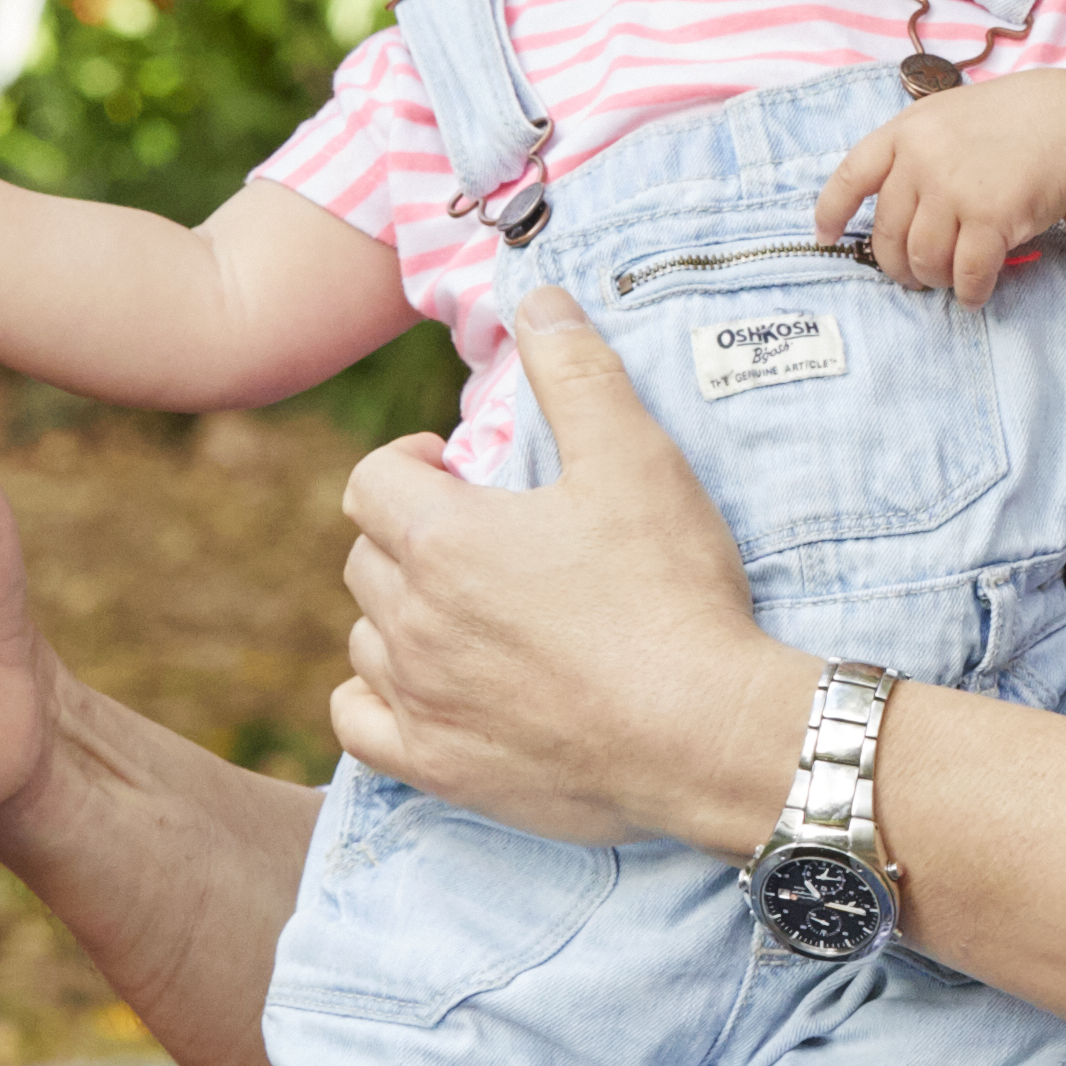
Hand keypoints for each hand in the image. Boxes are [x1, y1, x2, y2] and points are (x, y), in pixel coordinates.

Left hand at [334, 293, 788, 845]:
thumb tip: (537, 299)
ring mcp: (419, 698)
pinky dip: (379, 700)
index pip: (370, 481)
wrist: (706, 733)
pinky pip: (358, 724)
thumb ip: (576, 372)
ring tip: (470, 613)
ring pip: (367, 638)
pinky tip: (427, 689)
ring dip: (402, 615)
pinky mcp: (437, 766)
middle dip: (409, 536)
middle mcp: (411, 619)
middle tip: (483, 540)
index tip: (455, 470)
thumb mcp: (636, 461)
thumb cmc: (673, 592)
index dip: (409, 464)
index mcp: (442, 538)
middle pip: (366, 556)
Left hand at [813, 75, 1065, 302]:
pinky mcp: (990, 216)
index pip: (851, 178)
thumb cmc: (1009, 123)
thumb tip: (888, 209)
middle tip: (914, 276)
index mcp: (905, 132)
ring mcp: (954, 188)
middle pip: (888, 234)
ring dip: (933, 280)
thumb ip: (912, 151)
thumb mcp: (946, 117)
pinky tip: (974, 293)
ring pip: (923, 259)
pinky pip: (965, 272)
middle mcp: (922, 159)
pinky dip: (968, 291)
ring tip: (948, 280)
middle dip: (897, 265)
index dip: (832, 213)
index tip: (824, 239)